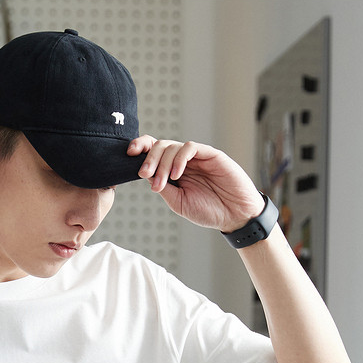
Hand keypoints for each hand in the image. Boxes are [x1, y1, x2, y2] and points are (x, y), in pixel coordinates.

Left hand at [127, 138, 264, 232]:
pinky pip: (190, 147)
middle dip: (148, 158)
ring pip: (172, 146)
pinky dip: (180, 159)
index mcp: (174, 171)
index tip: (128, 155)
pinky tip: (177, 174)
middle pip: (159, 146)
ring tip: (162, 182)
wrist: (234, 215)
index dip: (140, 148)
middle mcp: (183, 161)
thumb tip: (146, 176)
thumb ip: (163, 188)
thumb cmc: (208, 210)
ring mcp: (197, 157)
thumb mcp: (178, 202)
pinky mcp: (210, 154)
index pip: (154, 153)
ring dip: (162, 163)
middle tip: (144, 174)